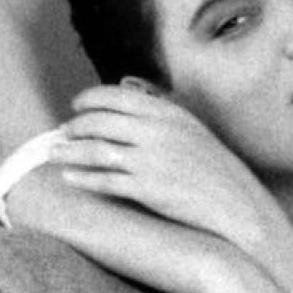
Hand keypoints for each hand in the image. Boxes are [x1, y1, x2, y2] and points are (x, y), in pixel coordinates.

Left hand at [50, 82, 292, 258]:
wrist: (238, 207)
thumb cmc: (217, 171)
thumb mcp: (193, 130)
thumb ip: (161, 108)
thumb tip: (127, 85)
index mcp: (170, 113)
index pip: (116, 96)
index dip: (88, 99)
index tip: (75, 106)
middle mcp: (158, 132)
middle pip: (100, 122)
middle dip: (74, 127)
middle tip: (61, 133)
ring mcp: (152, 160)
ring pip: (96, 151)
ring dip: (69, 151)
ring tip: (54, 154)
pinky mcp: (148, 189)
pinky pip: (105, 181)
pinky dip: (83, 178)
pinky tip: (70, 178)